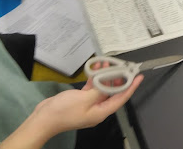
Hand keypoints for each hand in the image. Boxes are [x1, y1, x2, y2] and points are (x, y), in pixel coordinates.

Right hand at [0, 65, 141, 148]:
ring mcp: (89, 104)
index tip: (139, 77)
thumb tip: (110, 84)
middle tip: (122, 65)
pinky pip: (92, 88)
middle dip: (117, 78)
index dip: (131, 87)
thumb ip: (99, 90)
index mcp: (101, 112)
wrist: (43, 119)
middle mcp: (97, 109)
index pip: (121, 98)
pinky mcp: (81, 99)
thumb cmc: (64, 111)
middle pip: (113, 92)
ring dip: (105, 76)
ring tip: (107, 63)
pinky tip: (95, 69)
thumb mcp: (85, 99)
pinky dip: (94, 78)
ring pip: (102, 88)